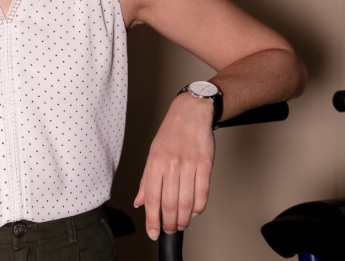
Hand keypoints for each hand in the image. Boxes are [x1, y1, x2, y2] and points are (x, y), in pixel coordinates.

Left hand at [133, 93, 214, 239]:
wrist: (190, 113)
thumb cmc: (170, 134)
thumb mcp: (152, 154)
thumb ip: (147, 180)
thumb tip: (139, 201)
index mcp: (155, 163)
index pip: (151, 198)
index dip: (152, 219)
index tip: (153, 232)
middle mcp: (171, 164)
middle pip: (169, 203)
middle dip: (169, 222)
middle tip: (170, 230)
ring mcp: (189, 164)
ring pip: (186, 201)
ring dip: (183, 218)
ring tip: (181, 224)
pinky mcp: (205, 164)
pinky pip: (203, 192)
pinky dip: (199, 207)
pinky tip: (194, 211)